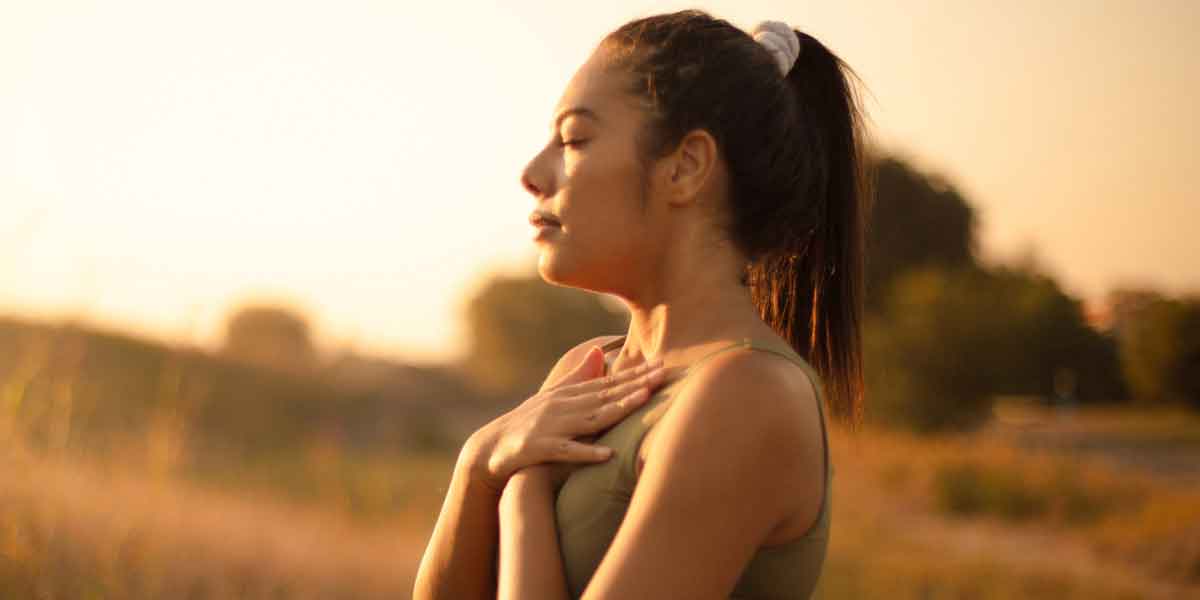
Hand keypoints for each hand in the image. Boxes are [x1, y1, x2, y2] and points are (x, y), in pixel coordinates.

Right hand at [462, 346, 667, 495]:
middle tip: (663, 374)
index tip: (661, 365)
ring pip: (591, 417)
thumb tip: (598, 351)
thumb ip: (577, 376)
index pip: (609, 382)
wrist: (491, 448)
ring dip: (618, 408)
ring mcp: (552, 426)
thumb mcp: (553, 397)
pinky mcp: (541, 448)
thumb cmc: (528, 423)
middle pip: (606, 395)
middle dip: (636, 384)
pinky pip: (567, 451)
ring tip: (643, 400)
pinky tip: (607, 454)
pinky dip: (586, 453)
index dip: (636, 374)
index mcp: (569, 394)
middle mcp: (563, 406)